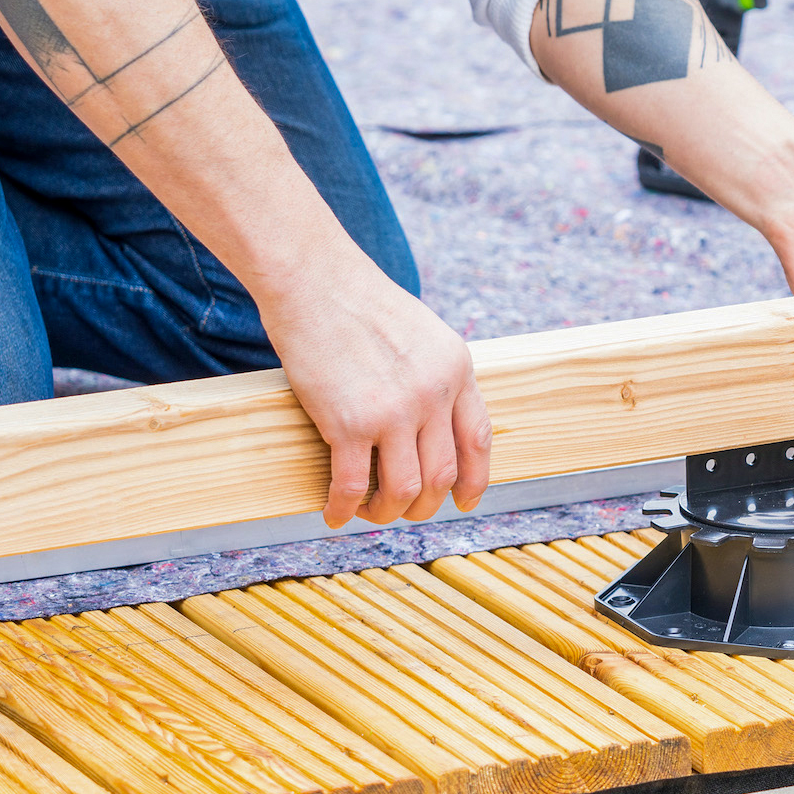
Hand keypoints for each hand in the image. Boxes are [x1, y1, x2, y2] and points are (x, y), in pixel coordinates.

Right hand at [261, 255, 492, 527]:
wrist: (314, 280)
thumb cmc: (359, 302)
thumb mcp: (423, 332)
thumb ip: (435, 374)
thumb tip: (433, 420)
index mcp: (457, 369)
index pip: (478, 439)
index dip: (475, 479)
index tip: (463, 500)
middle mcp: (434, 393)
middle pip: (443, 474)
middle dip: (426, 504)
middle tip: (405, 510)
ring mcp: (394, 410)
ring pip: (405, 489)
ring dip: (388, 512)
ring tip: (370, 512)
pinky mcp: (348, 422)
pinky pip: (353, 484)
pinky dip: (344, 508)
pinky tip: (334, 513)